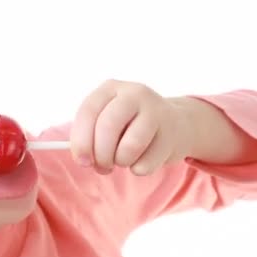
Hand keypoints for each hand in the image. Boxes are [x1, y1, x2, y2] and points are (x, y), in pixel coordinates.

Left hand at [70, 79, 191, 174]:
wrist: (175, 124)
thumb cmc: (129, 126)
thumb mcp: (105, 122)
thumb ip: (89, 138)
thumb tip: (82, 159)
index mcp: (110, 88)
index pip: (89, 111)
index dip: (81, 140)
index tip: (82, 161)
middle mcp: (134, 93)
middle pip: (108, 126)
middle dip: (101, 155)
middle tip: (103, 166)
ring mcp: (156, 111)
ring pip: (129, 147)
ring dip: (121, 162)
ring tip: (123, 159)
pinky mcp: (171, 133)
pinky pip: (145, 164)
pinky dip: (139, 169)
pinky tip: (143, 158)